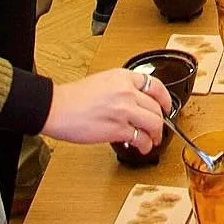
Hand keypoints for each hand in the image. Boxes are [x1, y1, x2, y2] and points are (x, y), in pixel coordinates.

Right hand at [42, 65, 169, 145]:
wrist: (57, 108)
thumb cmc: (74, 97)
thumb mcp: (103, 81)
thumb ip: (122, 89)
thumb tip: (135, 102)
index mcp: (124, 77)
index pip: (155, 86)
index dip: (165, 99)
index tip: (166, 106)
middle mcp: (127, 92)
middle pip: (156, 108)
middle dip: (161, 121)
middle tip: (159, 129)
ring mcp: (124, 110)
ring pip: (153, 123)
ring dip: (156, 135)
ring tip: (153, 141)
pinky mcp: (117, 129)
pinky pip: (140, 138)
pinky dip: (144, 144)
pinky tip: (141, 147)